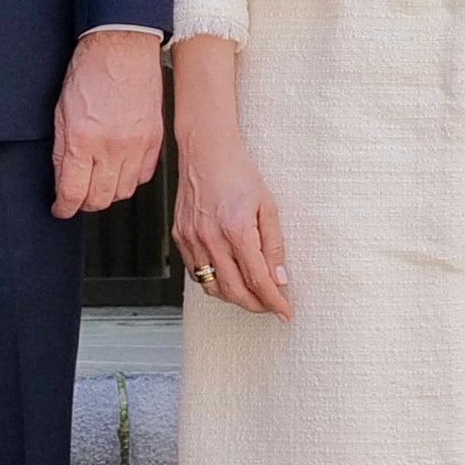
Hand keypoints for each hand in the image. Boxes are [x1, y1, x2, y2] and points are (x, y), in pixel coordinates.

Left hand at [50, 26, 164, 221]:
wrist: (122, 47)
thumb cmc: (90, 72)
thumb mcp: (61, 111)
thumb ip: (61, 150)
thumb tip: (62, 179)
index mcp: (84, 140)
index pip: (74, 193)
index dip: (64, 208)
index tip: (61, 208)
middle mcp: (113, 147)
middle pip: (100, 199)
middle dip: (84, 203)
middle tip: (77, 196)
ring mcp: (137, 145)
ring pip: (124, 192)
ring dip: (109, 193)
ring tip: (99, 182)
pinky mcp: (155, 140)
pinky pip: (144, 176)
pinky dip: (131, 179)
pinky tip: (120, 168)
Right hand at [167, 48, 288, 315]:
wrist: (206, 152)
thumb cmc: (240, 174)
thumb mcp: (268, 206)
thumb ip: (274, 246)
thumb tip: (280, 279)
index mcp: (237, 229)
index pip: (258, 279)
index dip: (274, 301)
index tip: (285, 313)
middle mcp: (210, 238)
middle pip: (234, 291)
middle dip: (255, 305)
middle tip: (270, 306)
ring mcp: (191, 239)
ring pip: (212, 287)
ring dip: (234, 297)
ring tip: (251, 294)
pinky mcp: (180, 236)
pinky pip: (196, 272)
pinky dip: (214, 282)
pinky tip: (228, 277)